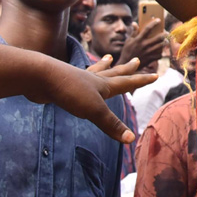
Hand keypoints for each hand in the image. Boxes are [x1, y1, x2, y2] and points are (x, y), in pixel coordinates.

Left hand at [27, 55, 155, 142]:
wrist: (41, 77)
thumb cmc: (70, 92)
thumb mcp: (94, 111)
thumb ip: (111, 125)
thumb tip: (131, 138)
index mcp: (104, 85)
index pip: (128, 82)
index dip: (142, 80)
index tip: (155, 74)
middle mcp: (94, 80)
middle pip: (114, 72)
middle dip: (127, 69)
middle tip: (136, 60)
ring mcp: (78, 79)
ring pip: (96, 70)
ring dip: (104, 65)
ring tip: (108, 58)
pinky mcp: (64, 83)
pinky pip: (79, 76)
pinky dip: (84, 73)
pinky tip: (79, 73)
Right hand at [116, 17, 166, 70]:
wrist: (126, 65)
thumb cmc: (127, 51)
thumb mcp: (128, 41)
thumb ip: (133, 32)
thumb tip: (134, 23)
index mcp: (139, 39)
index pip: (147, 29)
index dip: (154, 23)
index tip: (158, 20)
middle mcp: (144, 45)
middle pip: (158, 38)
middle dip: (164, 34)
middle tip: (166, 32)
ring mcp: (148, 52)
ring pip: (161, 46)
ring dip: (165, 42)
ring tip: (166, 41)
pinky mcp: (150, 59)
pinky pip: (159, 55)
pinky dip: (161, 53)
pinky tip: (162, 51)